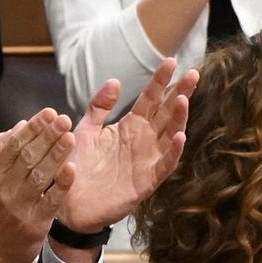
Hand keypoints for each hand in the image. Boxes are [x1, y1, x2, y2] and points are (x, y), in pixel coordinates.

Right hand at [0, 113, 75, 262]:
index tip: (49, 113)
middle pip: (28, 156)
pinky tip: (72, 168)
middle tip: (63, 119)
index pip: (14, 145)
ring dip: (56, 154)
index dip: (33, 127)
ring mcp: (20, 206)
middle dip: (47, 136)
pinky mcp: (35, 223)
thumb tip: (18, 125)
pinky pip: (51, 200)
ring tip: (70, 136)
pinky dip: (61, 184)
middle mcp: (4, 188)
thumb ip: (1, 152)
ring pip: (40, 175)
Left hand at [55, 58, 196, 232]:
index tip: (171, 61)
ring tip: (183, 100)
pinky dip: (173, 152)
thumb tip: (115, 81)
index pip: (150, 99)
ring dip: (179, 119)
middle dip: (180, 93)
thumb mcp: (86, 130)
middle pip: (166, 113)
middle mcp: (143, 141)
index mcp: (130, 126)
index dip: (161, 80)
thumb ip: (99, 107)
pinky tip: (180, 137)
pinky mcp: (146, 183)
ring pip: (170, 136)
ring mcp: (147, 161)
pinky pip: (164, 166)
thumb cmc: (78, 166)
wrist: (67, 202)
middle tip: (193, 73)